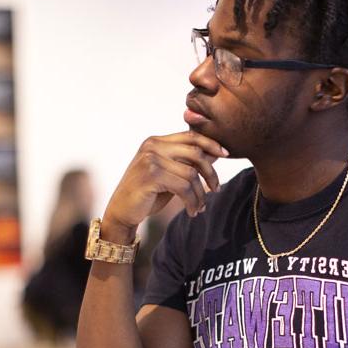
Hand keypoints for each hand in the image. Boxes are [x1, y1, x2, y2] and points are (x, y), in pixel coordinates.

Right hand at [102, 132, 228, 238]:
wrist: (121, 211)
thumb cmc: (147, 194)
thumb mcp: (170, 175)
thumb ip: (187, 163)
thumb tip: (215, 153)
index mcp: (156, 141)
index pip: (190, 136)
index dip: (211, 143)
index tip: (225, 154)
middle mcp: (152, 146)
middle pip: (195, 153)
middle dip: (210, 172)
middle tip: (215, 189)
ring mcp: (150, 159)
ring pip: (191, 173)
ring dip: (200, 194)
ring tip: (199, 207)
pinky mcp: (151, 175)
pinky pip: (183, 187)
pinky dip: (192, 201)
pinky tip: (192, 211)